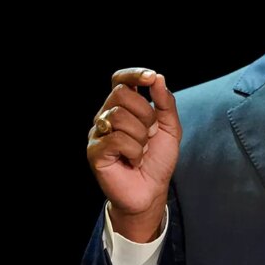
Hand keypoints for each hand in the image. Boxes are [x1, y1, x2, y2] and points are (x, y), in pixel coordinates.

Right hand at [87, 68, 180, 241]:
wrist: (152, 190)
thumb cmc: (158, 158)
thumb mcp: (170, 127)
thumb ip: (165, 102)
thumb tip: (157, 78)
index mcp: (123, 107)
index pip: (120, 80)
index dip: (133, 75)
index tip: (150, 78)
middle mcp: (106, 116)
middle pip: (122, 94)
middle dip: (145, 113)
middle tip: (150, 133)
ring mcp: (98, 133)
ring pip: (119, 116)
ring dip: (141, 136)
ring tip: (142, 150)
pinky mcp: (95, 152)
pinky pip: (117, 139)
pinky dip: (134, 151)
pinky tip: (133, 160)